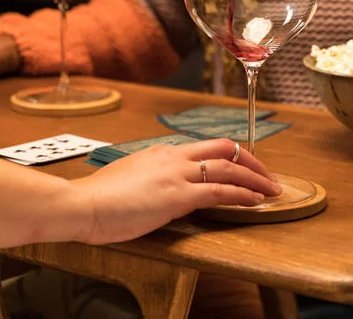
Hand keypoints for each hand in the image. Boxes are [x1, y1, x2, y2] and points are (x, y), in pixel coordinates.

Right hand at [77, 138, 281, 243]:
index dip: (231, 156)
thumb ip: (150, 178)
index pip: (206, 147)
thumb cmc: (97, 198)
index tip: (245, 166)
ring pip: (228, 167)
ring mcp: (176, 174)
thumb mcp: (130, 178)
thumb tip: (160, 188)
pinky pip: (219, 191)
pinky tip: (256, 201)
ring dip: (255, 178)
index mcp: (161, 152)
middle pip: (225, 148)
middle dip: (252, 161)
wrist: (81, 204)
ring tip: (272, 190)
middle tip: (268, 177)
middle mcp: (173, 156)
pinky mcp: (176, 196)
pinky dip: (243, 194)